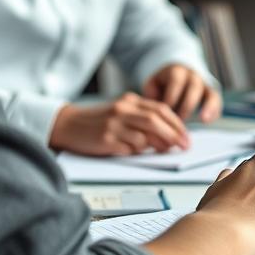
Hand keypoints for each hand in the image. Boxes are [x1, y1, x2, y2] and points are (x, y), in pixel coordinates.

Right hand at [47, 93, 188, 155]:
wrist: (68, 124)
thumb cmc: (98, 122)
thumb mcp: (121, 113)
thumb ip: (141, 119)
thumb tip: (168, 137)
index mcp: (130, 101)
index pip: (161, 110)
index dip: (177, 124)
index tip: (186, 136)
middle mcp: (122, 110)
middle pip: (156, 121)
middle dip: (174, 134)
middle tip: (184, 146)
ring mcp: (113, 125)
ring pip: (144, 136)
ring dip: (158, 145)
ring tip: (165, 151)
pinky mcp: (105, 140)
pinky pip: (129, 148)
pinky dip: (138, 152)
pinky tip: (138, 153)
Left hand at [142, 64, 220, 122]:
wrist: (173, 80)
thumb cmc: (160, 87)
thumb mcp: (152, 86)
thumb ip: (152, 95)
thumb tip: (156, 109)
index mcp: (176, 71)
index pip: (176, 81)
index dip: (171, 98)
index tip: (164, 114)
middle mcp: (193, 76)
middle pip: (194, 87)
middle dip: (186, 106)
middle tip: (178, 122)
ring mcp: (204, 84)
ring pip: (210, 92)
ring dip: (207, 106)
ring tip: (203, 119)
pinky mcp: (211, 95)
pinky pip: (217, 101)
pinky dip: (214, 111)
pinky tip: (208, 121)